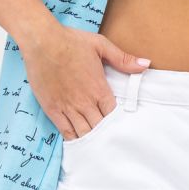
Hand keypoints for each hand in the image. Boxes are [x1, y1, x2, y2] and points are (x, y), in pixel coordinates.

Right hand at [20, 23, 150, 139]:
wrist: (42, 42)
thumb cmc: (71, 42)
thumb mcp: (101, 45)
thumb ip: (123, 59)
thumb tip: (146, 64)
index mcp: (99, 88)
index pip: (114, 114)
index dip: (118, 123)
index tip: (122, 126)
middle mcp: (85, 101)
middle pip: (100, 127)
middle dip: (106, 134)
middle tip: (112, 141)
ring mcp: (68, 107)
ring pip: (84, 132)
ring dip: (92, 140)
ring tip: (99, 147)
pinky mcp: (52, 109)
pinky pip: (65, 131)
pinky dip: (73, 139)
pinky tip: (79, 144)